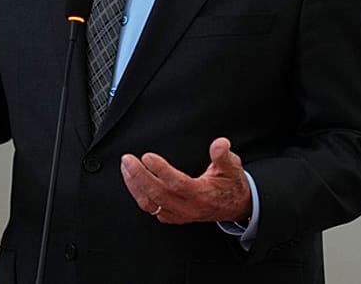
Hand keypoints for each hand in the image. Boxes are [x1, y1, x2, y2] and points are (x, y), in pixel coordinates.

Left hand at [120, 137, 251, 223]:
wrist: (235, 206)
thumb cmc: (231, 185)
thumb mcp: (232, 167)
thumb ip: (224, 155)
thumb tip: (220, 144)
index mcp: (201, 195)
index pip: (176, 183)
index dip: (160, 170)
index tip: (147, 157)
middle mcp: (187, 207)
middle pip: (157, 194)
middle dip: (139, 176)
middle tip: (127, 160)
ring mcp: (178, 214)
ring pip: (150, 204)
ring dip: (134, 186)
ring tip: (126, 168)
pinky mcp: (173, 216)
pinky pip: (150, 209)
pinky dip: (139, 195)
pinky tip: (133, 183)